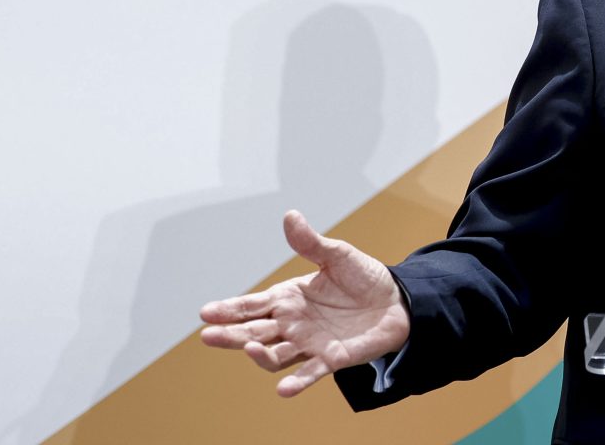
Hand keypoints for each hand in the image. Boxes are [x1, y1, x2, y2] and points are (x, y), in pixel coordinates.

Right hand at [199, 210, 410, 396]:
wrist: (398, 301)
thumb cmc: (364, 277)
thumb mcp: (337, 255)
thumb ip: (311, 243)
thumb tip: (290, 215)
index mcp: (288, 298)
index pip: (252, 305)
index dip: (229, 309)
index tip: (206, 312)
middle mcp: (292, 323)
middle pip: (254, 333)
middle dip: (230, 335)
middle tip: (208, 335)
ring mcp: (309, 343)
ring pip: (275, 355)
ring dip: (261, 356)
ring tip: (250, 349)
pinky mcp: (331, 359)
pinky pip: (309, 373)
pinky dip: (297, 382)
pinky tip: (284, 390)